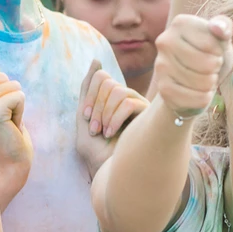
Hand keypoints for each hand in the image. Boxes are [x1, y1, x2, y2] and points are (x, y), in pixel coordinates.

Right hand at [0, 60, 31, 203]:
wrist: (3, 179)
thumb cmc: (0, 151)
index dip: (3, 95)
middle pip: (1, 78)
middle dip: (11, 103)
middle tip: (2, 129)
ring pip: (11, 86)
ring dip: (16, 111)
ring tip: (4, 132)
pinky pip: (18, 97)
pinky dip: (21, 115)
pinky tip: (9, 133)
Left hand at [76, 59, 148, 175]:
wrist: (108, 171)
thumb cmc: (96, 150)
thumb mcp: (84, 117)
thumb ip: (87, 90)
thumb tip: (97, 60)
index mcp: (112, 98)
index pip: (101, 77)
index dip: (90, 95)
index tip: (86, 117)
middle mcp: (127, 98)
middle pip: (108, 82)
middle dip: (96, 106)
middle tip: (94, 129)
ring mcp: (139, 105)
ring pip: (117, 91)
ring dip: (105, 114)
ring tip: (103, 132)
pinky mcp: (148, 115)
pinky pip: (128, 103)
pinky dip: (115, 118)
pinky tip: (112, 133)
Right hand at [151, 15, 232, 120]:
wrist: (195, 79)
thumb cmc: (212, 53)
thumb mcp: (222, 37)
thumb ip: (224, 26)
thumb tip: (217, 28)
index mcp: (181, 23)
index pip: (212, 44)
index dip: (220, 52)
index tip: (214, 51)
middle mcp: (165, 41)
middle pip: (208, 64)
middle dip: (216, 69)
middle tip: (210, 67)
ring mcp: (160, 65)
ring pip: (203, 83)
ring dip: (211, 84)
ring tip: (205, 78)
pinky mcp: (163, 88)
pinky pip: (195, 99)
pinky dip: (204, 98)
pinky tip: (200, 92)